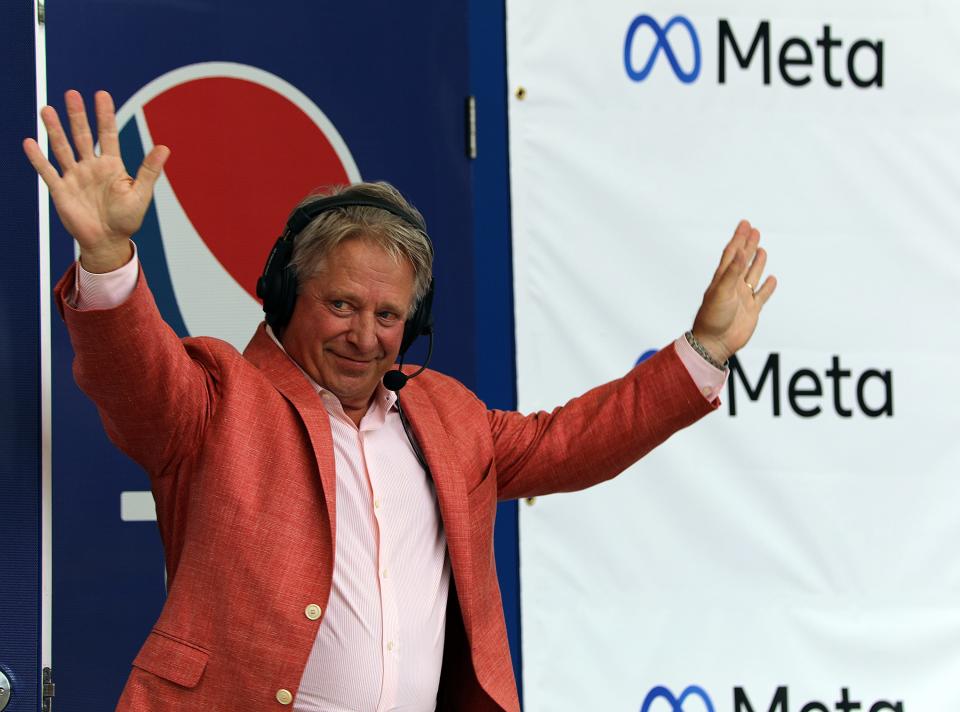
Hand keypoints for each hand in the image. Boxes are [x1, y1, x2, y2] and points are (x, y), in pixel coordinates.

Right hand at [22, 89, 169, 272]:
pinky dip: (38, 158)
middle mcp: (91, 166)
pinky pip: (47, 171)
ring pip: (62, 148)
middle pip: (82, 135)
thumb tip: (165, 147)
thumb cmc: (127, 219)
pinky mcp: (61, 190)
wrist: (107, 241)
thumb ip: (149, 170)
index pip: (107, 134)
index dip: (104, 115)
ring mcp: (74, 177)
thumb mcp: (141, 194)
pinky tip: (30, 142)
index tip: (101, 94)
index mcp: (112, 165)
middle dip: (77, 115)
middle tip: (72, 93)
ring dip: (54, 129)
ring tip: (46, 109)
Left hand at [691, 219, 776, 363]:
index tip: (745, 224)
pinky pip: (761, 296)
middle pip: (742, 261)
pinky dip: (767, 287)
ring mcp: (742, 298)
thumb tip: (740, 252)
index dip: (738, 238)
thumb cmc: (713, 318)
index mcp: (722, 279)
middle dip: (748, 245)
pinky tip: (772, 278)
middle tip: (754, 229)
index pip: (732, 254)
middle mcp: (733, 286)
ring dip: (757, 262)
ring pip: (752, 276)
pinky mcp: (751, 311)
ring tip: (761, 249)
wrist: (715, 344)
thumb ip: (731, 273)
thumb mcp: (721, 292)